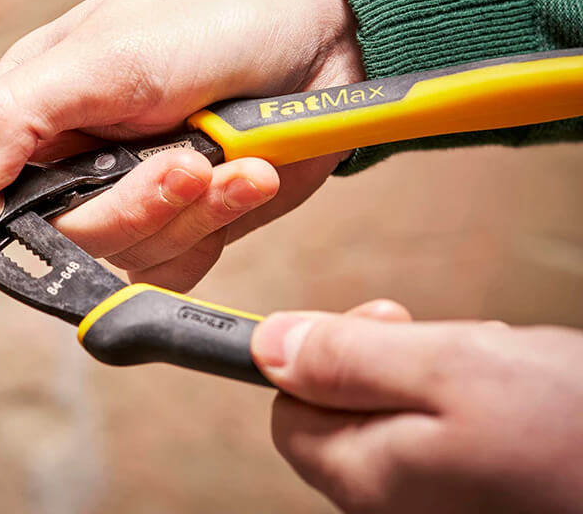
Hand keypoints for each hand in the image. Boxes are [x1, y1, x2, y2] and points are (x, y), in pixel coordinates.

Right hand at [0, 0, 362, 317]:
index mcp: (34, 107)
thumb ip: (19, 116)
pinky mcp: (181, 222)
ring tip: (225, 157)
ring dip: (185, 209)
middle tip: (181, 162)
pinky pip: (174, 264)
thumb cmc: (210, 25)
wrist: (323, 43)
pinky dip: (215, 224)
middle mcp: (72, 158)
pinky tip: (246, 176)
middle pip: (57, 234)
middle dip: (125, 207)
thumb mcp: (106, 56)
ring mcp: (128, 194)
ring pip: (121, 253)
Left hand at [252, 306, 582, 513]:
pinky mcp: (481, 495)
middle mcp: (393, 502)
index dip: (318, 357)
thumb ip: (348, 358)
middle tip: (445, 341)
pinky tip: (522, 393)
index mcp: (367, 477)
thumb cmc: (575, 433)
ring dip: (442, 373)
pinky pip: (451, 434)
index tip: (376, 323)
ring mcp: (439, 503)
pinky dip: (478, 399)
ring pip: (406, 414)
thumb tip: (266, 347)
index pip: (288, 411)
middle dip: (393, 360)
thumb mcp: (449, 367)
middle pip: (349, 409)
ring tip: (498, 367)